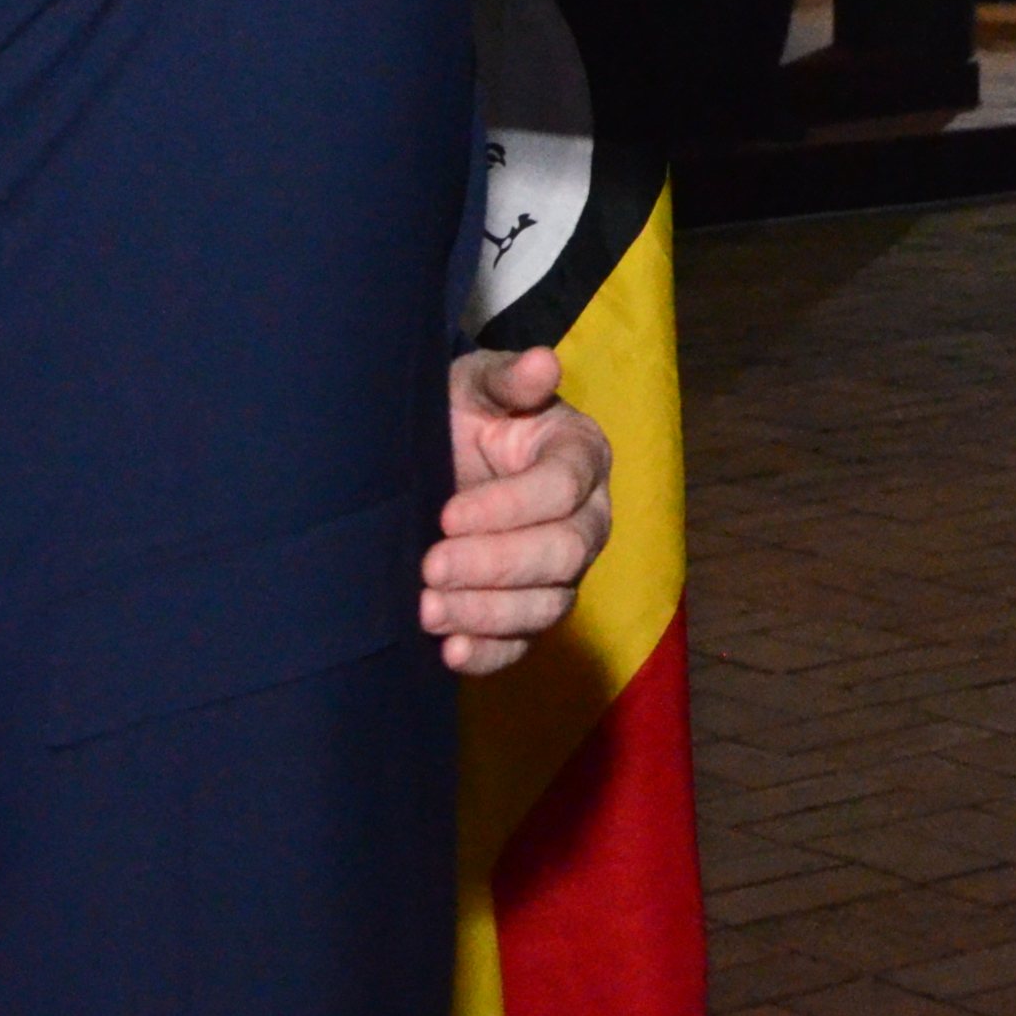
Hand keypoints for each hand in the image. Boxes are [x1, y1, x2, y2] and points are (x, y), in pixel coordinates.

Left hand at [427, 346, 615, 678]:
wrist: (436, 458)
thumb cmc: (462, 413)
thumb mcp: (474, 385)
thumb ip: (509, 379)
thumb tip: (543, 362)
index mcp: (580, 455)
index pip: (563, 488)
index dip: (509, 506)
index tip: (446, 514)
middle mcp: (587, 517)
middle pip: (565, 552)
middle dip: (495, 564)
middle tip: (431, 565)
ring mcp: (564, 569)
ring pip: (549, 603)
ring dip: (487, 612)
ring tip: (428, 609)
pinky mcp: (532, 610)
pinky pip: (525, 643)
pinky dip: (491, 654)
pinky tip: (450, 653)